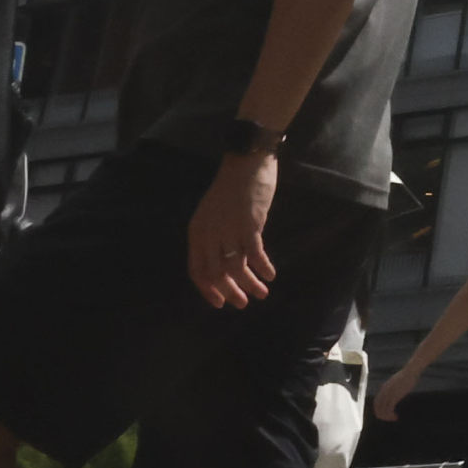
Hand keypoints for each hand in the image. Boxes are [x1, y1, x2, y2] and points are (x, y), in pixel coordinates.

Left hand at [188, 150, 278, 308]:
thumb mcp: (211, 215)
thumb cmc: (230, 189)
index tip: (220, 303)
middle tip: (242, 304)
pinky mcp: (250, 225)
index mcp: (197, 232)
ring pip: (237, 267)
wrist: (246, 163)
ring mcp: (229, 230)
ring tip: (261, 294)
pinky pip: (255, 254)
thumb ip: (212, 238)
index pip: (197, 271)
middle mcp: (209, 234)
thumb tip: (222, 266)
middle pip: (217, 273)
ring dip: (249, 284)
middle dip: (230, 292)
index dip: (208, 290)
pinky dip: (263, 267)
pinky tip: (270, 275)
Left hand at [373, 366, 419, 421]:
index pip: (376, 402)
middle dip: (382, 415)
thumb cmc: (407, 376)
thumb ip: (393, 388)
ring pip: (382, 410)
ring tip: (394, 418)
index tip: (387, 414)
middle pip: (377, 407)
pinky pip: (389, 409)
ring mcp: (389, 394)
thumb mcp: (396, 382)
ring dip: (387, 417)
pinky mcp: (395, 396)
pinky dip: (391, 415)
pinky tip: (396, 417)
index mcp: (383, 388)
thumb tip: (395, 392)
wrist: (411, 371)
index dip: (379, 410)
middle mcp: (384, 392)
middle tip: (389, 419)